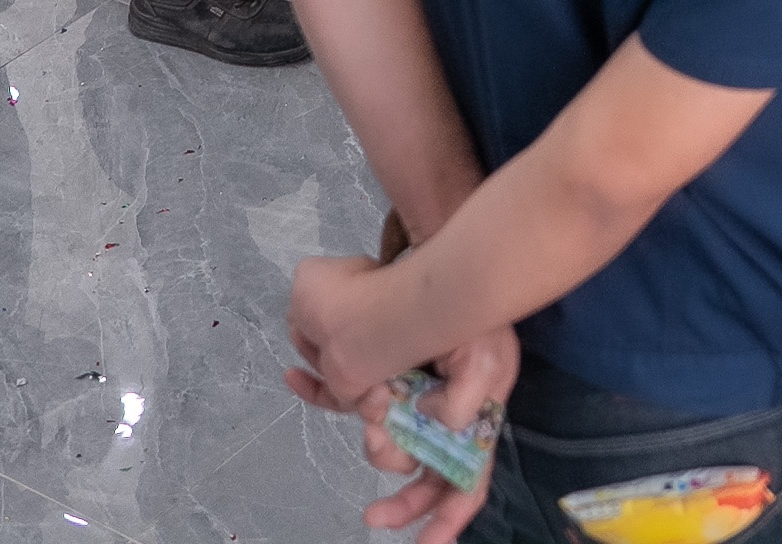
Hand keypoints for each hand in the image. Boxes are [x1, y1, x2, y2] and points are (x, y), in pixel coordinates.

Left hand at [285, 284, 511, 543]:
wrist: (451, 266)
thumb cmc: (478, 320)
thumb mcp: (486, 360)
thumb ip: (461, 402)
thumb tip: (425, 417)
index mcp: (472, 427)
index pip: (464, 487)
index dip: (446, 520)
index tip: (423, 543)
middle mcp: (439, 423)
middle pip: (419, 479)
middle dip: (399, 501)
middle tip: (373, 512)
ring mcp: (407, 401)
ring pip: (380, 438)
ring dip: (371, 438)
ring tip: (365, 409)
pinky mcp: (379, 376)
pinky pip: (344, 395)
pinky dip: (317, 390)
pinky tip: (295, 376)